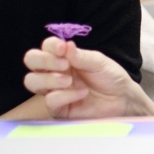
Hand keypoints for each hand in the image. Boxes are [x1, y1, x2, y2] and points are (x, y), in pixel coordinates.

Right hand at [22, 37, 153, 118]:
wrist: (123, 98)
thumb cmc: (110, 77)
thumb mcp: (98, 62)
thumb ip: (81, 56)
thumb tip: (66, 45)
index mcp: (63, 58)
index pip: (44, 47)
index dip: (49, 46)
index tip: (62, 48)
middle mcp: (54, 72)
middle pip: (31, 61)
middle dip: (43, 61)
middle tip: (64, 65)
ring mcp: (54, 90)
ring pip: (32, 81)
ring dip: (49, 79)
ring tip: (69, 80)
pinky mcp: (59, 109)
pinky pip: (50, 101)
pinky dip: (64, 96)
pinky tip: (82, 93)